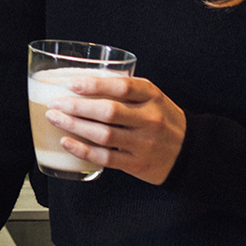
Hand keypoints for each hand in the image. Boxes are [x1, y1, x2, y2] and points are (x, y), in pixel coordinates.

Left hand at [45, 73, 187, 184]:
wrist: (190, 152)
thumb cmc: (164, 120)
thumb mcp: (154, 98)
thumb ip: (127, 90)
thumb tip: (86, 82)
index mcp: (153, 97)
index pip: (123, 87)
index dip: (95, 85)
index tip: (72, 84)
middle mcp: (149, 119)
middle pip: (108, 111)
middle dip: (77, 107)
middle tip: (55, 103)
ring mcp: (143, 143)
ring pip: (103, 135)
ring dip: (74, 126)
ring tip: (55, 118)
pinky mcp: (136, 163)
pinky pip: (105, 157)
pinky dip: (82, 150)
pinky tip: (67, 142)